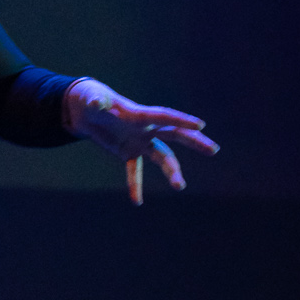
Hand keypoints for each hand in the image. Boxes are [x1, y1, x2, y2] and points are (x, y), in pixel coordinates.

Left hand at [63, 78, 219, 204]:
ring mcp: (139, 141)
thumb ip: (96, 101)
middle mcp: (145, 128)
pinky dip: (135, 185)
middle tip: (213, 150)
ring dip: (171, 171)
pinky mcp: (128, 152)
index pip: (164, 117)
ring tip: (179, 186)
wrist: (85, 109)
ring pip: (162, 157)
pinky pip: (135, 171)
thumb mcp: (92, 98)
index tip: (200, 124)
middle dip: (194, 141)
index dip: (181, 120)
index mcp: (139, 114)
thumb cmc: (91, 98)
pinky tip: (137, 201)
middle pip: (175, 135)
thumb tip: (97, 103)